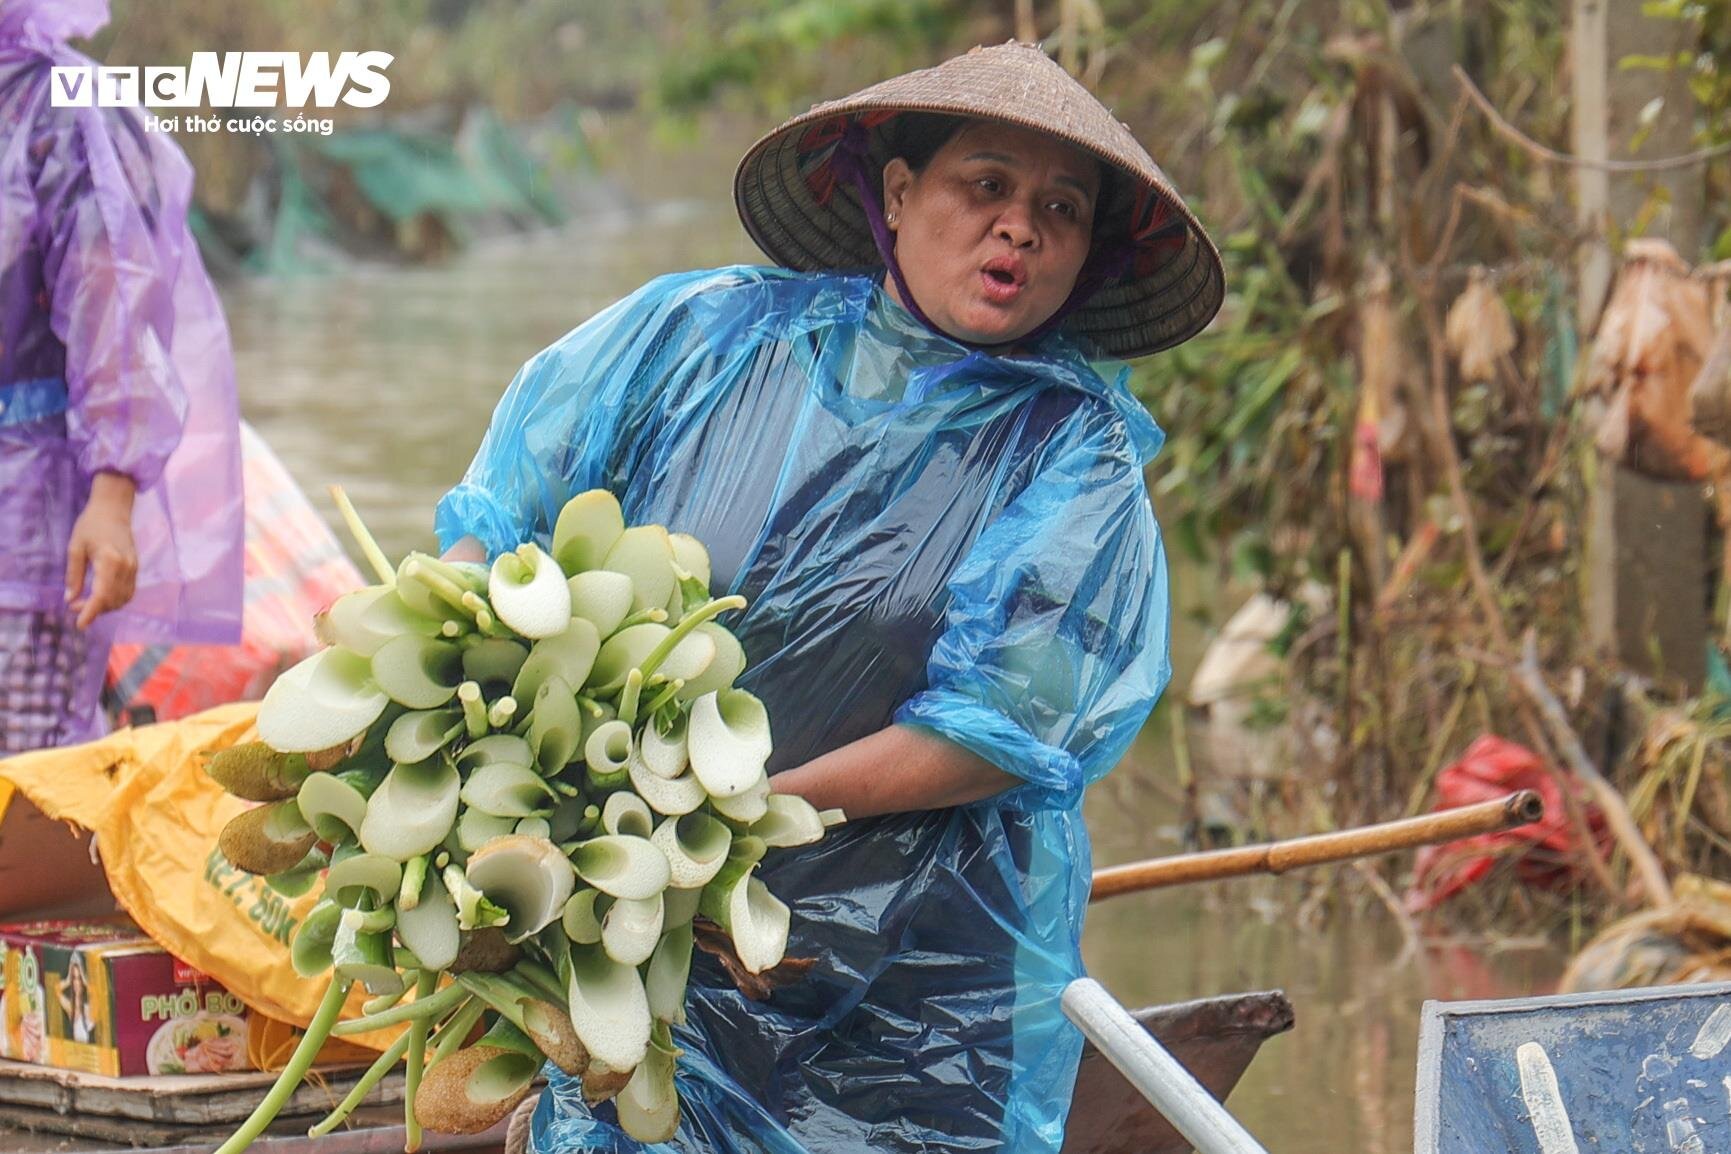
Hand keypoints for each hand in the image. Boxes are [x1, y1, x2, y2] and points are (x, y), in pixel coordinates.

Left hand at [65, 472, 138, 628]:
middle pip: (113, 600)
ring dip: (105, 606)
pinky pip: (128, 591)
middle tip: (74, 607)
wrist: (114, 508)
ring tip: (86, 603)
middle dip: (95, 610)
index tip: (79, 625)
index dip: (90, 612)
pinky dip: (115, 599)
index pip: (101, 595)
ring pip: (123, 598)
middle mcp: (126, 567)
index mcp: (110, 561)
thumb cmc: (91, 524)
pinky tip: (101, 596)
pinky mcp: (136, 567)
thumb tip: (70, 599)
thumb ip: (74, 575)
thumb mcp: (75, 548)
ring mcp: (134, 568)